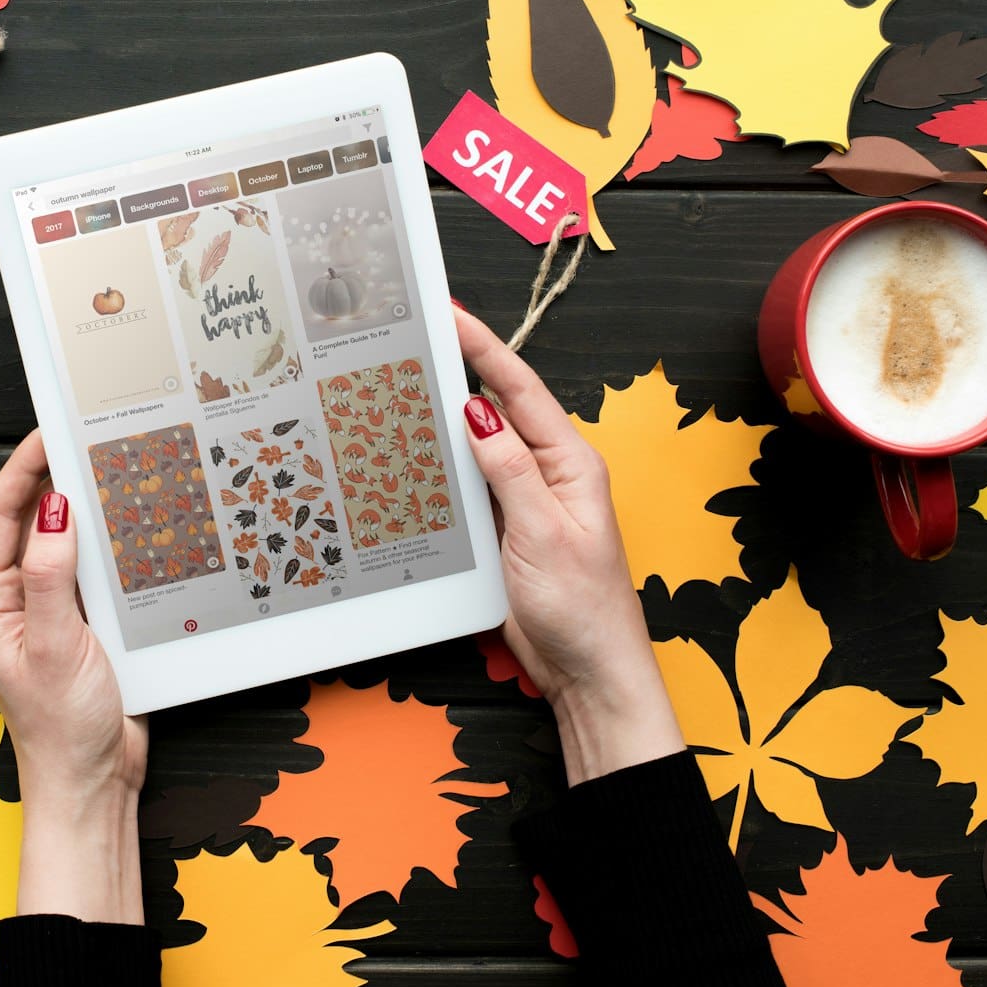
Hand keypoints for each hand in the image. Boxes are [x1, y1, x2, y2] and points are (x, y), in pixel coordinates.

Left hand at [0, 430, 146, 923]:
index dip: (22, 467)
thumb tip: (52, 510)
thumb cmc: (61, 729)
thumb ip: (50, 575)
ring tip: (111, 471)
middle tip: (87, 439)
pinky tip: (130, 527)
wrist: (93, 781)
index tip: (49, 431)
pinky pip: (88, 568)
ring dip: (84, 508)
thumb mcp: (54, 645)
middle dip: (54, 476)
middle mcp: (9, 600)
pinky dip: (106, 543)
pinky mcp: (78, 622)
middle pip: (28, 519)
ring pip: (61, 540)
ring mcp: (45, 610)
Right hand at [454, 306, 685, 785]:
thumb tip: (479, 410)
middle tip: (412, 337)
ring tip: (399, 384)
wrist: (587, 674)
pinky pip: (467, 486)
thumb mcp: (545, 532)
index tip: (451, 312)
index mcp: (570, 463)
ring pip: (476, 446)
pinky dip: (440, 466)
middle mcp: (547, 474)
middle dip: (458, 369)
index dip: (485, 348)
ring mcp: (522, 503)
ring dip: (443, 418)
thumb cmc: (583, 608)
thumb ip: (511, 470)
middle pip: (497, 408)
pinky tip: (411, 453)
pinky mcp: (502, 532)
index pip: (521, 389)